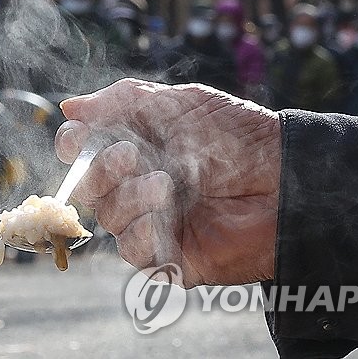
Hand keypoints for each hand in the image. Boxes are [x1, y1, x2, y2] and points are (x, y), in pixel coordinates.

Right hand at [55, 78, 280, 286]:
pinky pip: (134, 251)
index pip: (86, 152)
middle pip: (90, 187)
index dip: (74, 146)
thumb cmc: (241, 136)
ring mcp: (155, 223)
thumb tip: (69, 108)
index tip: (77, 139)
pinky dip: (142, 231)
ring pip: (109, 218)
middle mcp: (140, 187)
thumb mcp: (183, 103)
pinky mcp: (172, 257)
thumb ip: (124, 100)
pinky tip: (167, 213)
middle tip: (130, 155)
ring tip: (165, 183)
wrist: (288, 178)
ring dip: (129, 198)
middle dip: (101, 170)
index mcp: (139, 150)